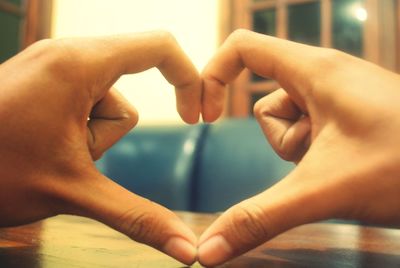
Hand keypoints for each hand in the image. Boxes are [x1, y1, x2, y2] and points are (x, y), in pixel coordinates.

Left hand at [0, 31, 200, 264]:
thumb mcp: (75, 192)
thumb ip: (138, 218)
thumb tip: (189, 253)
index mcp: (80, 64)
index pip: (160, 47)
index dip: (189, 78)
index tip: (195, 116)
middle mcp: (67, 53)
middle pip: (126, 92)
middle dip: (109, 134)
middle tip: (72, 157)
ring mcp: (52, 66)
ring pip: (104, 103)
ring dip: (89, 137)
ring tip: (47, 153)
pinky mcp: (42, 79)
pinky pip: (82, 102)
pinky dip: (75, 129)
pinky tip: (41, 145)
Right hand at [198, 29, 399, 265]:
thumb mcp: (322, 190)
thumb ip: (259, 219)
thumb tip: (207, 253)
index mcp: (314, 71)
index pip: (242, 47)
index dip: (212, 76)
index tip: (205, 117)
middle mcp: (326, 76)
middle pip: (265, 102)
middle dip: (282, 141)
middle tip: (320, 158)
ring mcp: (341, 98)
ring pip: (291, 123)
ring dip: (305, 152)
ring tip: (343, 163)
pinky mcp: (351, 118)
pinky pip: (313, 133)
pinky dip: (320, 155)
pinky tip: (351, 167)